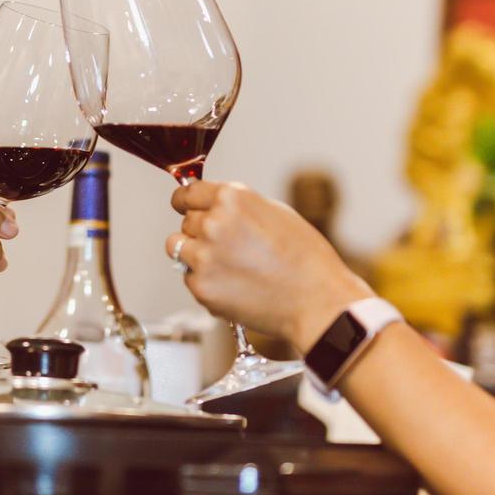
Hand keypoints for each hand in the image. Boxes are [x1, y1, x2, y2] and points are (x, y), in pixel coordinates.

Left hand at [166, 181, 373, 351]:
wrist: (316, 300)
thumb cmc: (305, 257)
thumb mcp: (274, 213)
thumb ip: (237, 208)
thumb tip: (213, 208)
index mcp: (232, 198)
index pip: (187, 193)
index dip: (187, 202)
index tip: (186, 208)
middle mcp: (213, 222)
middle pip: (186, 221)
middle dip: (200, 232)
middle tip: (228, 247)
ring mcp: (204, 255)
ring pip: (178, 247)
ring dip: (195, 254)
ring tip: (227, 266)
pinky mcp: (201, 286)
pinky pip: (189, 277)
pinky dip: (205, 281)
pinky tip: (234, 286)